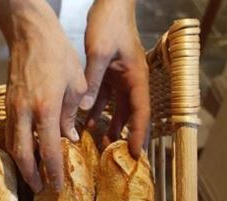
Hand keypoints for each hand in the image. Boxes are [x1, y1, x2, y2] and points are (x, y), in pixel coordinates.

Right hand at [0, 0, 86, 191]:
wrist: (30, 35)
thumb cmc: (58, 55)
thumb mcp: (75, 85)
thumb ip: (70, 116)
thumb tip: (70, 139)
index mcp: (46, 109)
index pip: (49, 150)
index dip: (53, 171)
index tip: (58, 188)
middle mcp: (25, 113)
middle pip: (22, 154)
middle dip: (30, 175)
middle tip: (40, 189)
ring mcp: (12, 109)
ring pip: (12, 145)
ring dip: (21, 164)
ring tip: (32, 175)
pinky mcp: (7, 104)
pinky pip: (10, 132)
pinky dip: (16, 147)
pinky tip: (26, 152)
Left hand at [80, 0, 149, 156]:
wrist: (110, 3)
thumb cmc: (110, 24)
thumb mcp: (100, 53)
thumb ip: (93, 81)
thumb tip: (86, 110)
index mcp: (136, 77)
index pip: (141, 113)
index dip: (138, 135)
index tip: (135, 154)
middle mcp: (131, 80)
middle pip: (131, 115)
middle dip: (126, 136)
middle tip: (118, 158)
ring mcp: (121, 77)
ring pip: (118, 108)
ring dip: (110, 126)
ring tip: (101, 146)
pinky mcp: (109, 73)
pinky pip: (105, 98)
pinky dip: (97, 112)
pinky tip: (86, 124)